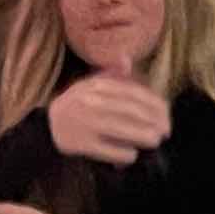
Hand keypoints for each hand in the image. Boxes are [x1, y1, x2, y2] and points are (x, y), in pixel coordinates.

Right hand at [46, 74, 173, 167]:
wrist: (48, 126)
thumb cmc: (75, 104)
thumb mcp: (90, 84)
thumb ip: (111, 73)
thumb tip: (127, 59)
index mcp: (97, 85)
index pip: (133, 93)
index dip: (154, 104)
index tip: (166, 115)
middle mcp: (92, 102)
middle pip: (131, 111)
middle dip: (153, 122)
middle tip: (165, 131)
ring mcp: (87, 124)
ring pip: (122, 129)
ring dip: (143, 136)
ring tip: (155, 141)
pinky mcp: (82, 144)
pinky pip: (109, 150)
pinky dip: (124, 153)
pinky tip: (132, 155)